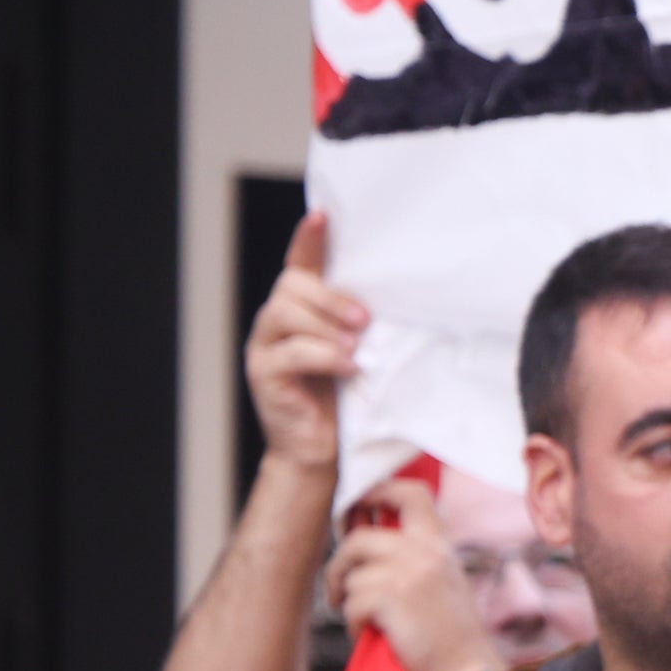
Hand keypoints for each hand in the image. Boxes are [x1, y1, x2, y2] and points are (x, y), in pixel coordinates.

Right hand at [241, 209, 362, 476]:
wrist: (323, 455)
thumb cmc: (348, 403)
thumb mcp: (365, 356)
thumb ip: (368, 329)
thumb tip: (407, 304)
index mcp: (302, 311)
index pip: (300, 264)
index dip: (308, 239)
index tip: (323, 216)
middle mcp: (277, 322)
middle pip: (292, 284)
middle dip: (330, 295)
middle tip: (364, 319)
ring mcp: (265, 347)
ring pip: (284, 312)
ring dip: (324, 324)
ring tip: (356, 345)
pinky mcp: (264, 375)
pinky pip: (289, 353)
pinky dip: (323, 356)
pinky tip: (349, 367)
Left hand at [322, 480, 498, 670]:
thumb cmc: (453, 640)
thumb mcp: (443, 584)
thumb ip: (416, 560)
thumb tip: (366, 543)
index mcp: (440, 545)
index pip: (409, 493)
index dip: (375, 492)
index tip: (357, 510)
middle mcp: (426, 551)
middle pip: (360, 536)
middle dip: (340, 563)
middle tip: (338, 586)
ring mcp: (409, 572)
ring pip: (351, 575)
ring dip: (348, 601)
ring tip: (365, 622)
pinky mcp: (392, 598)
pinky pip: (351, 603)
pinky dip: (355, 625)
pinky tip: (374, 637)